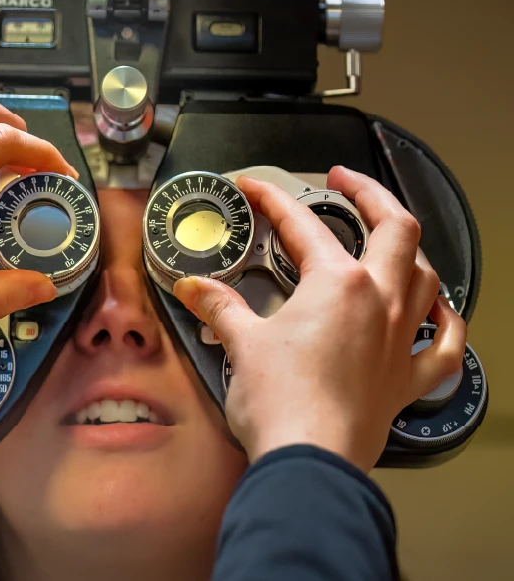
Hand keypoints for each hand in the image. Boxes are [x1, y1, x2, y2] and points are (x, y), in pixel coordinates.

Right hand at [172, 166, 465, 471]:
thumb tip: (195, 288)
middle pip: (396, 228)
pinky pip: (445, 343)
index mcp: (338, 284)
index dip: (272, 199)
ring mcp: (402, 339)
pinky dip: (445, 321)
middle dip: (371, 195)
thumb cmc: (280, 402)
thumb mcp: (240, 343)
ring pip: (426, 275)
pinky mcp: (408, 378)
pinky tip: (438, 310)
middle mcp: (381, 301)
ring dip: (408, 249)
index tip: (253, 187)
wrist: (310, 459)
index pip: (302, 224)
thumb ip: (220, 307)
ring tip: (387, 238)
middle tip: (343, 182)